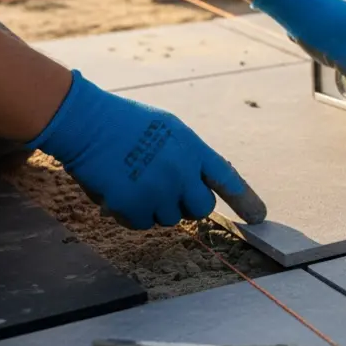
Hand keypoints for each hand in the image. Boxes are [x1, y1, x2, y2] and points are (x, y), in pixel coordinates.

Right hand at [28, 71, 266, 229]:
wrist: (86, 122)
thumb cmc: (124, 123)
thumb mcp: (168, 130)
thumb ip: (187, 157)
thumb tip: (195, 186)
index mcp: (193, 149)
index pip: (227, 179)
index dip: (245, 200)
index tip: (259, 217)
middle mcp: (181, 171)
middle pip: (200, 208)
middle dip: (187, 205)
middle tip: (165, 191)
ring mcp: (158, 189)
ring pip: (169, 218)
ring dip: (154, 207)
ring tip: (133, 181)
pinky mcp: (133, 205)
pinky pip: (142, 223)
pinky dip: (131, 214)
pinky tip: (118, 192)